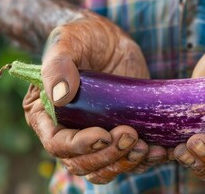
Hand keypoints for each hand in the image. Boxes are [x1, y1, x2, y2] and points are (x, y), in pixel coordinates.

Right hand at [23, 11, 167, 183]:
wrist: (109, 37)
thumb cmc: (81, 35)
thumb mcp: (67, 40)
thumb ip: (58, 65)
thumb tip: (59, 96)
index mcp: (45, 113)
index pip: (56, 143)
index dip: (79, 146)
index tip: (103, 134)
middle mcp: (66, 131)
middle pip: (81, 163)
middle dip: (107, 155)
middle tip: (130, 134)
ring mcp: (94, 136)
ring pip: (104, 168)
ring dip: (125, 164)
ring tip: (146, 147)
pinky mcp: (118, 134)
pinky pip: (127, 160)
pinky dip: (143, 162)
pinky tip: (160, 150)